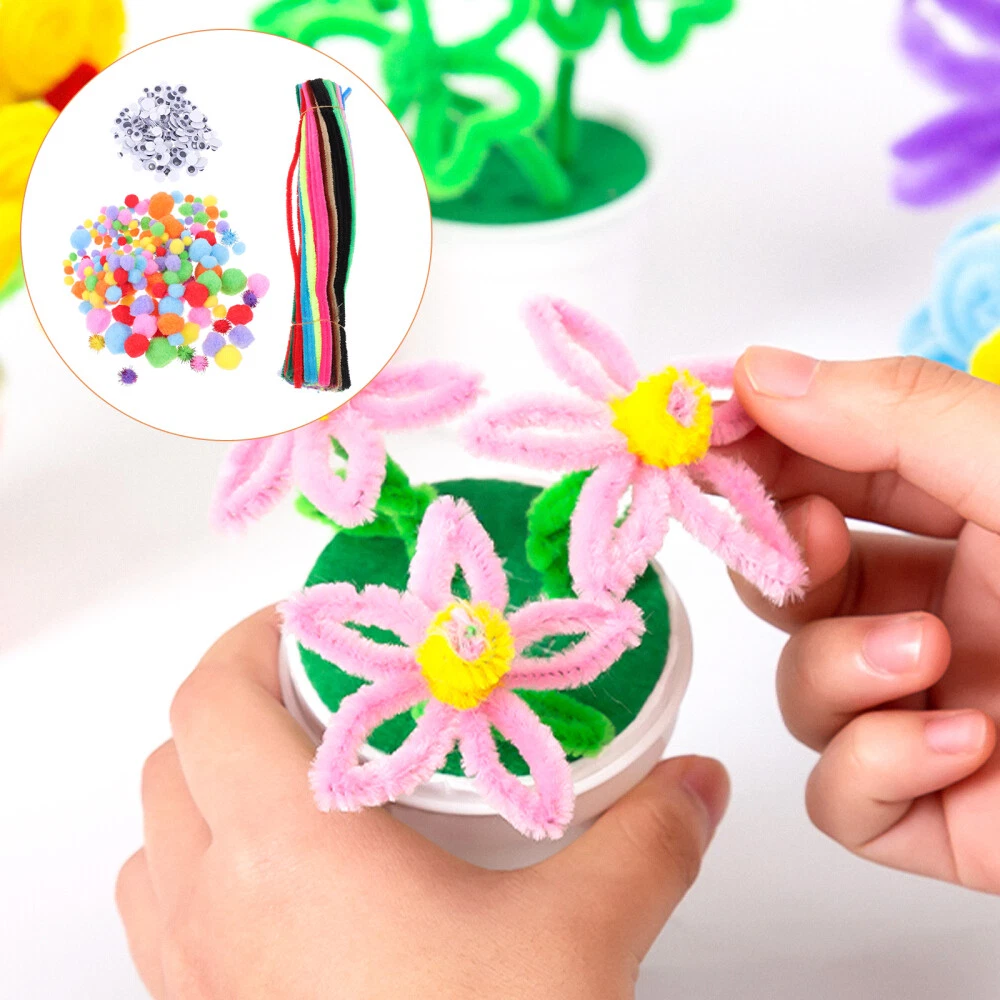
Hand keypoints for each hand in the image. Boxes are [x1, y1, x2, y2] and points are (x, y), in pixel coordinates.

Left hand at [116, 608, 728, 998]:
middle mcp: (214, 907)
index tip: (317, 624)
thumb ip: (645, 842)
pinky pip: (161, 915)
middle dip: (243, 700)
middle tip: (327, 692)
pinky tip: (282, 886)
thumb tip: (693, 785)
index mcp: (286, 851)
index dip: (253, 638)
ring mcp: (193, 976)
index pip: (213, 696)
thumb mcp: (579, 943)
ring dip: (210, 783)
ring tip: (301, 776)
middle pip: (177, 751)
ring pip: (157, 834)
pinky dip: (200, 867)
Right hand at [728, 351, 999, 892]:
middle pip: (790, 581)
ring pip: (801, 687)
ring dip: (838, 667)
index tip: (697, 432)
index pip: (824, 472)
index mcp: (972, 519)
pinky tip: (963, 746)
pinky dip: (876, 768)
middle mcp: (943, 610)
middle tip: (807, 538)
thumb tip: (754, 373)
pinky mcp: (936, 813)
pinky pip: (841, 796)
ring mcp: (933, 711)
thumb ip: (892, 416)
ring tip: (928, 658)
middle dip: (777, 557)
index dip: (755, 450)